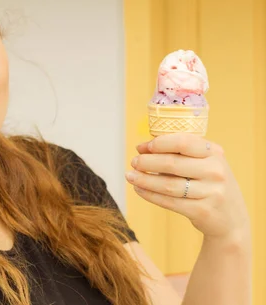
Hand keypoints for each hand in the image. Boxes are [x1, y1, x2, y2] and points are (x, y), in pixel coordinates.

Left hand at [125, 133, 249, 243]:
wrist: (231, 219)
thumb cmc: (209, 184)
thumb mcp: (204, 164)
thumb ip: (178, 154)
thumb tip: (142, 148)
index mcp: (214, 153)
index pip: (183, 142)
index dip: (159, 143)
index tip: (141, 148)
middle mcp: (215, 171)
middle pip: (172, 164)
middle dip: (146, 162)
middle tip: (133, 162)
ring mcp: (211, 192)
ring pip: (168, 184)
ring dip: (144, 179)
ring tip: (129, 176)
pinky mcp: (202, 211)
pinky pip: (169, 201)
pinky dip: (150, 194)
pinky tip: (139, 189)